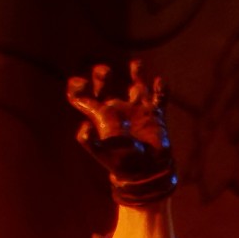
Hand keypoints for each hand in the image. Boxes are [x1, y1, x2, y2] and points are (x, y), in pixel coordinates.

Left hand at [67, 61, 175, 203]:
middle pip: (105, 85)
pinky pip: (160, 97)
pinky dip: (161, 88)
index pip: (84, 98)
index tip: (79, 83)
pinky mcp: (155, 115)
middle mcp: (118, 111)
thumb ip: (90, 142)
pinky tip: (158, 82)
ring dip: (136, 73)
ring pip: (136, 85)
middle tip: (105, 72)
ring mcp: (137, 111)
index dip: (77, 88)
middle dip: (102, 75)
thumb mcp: (102, 153)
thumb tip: (83, 128)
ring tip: (136, 64)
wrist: (146, 172)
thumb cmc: (122, 163)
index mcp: (102, 117)